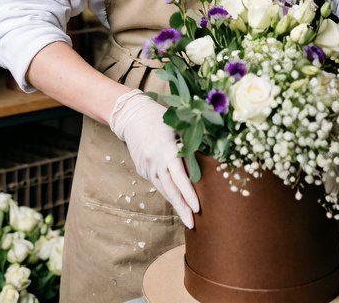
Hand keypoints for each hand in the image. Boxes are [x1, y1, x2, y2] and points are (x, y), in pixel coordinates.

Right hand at [109, 89, 199, 227]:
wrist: (131, 114)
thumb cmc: (159, 117)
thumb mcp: (177, 127)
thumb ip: (188, 146)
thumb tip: (207, 162)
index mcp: (165, 149)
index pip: (179, 177)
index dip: (188, 194)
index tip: (197, 208)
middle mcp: (154, 161)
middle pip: (170, 189)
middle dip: (182, 208)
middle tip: (192, 224)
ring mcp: (146, 166)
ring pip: (163, 188)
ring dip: (175, 202)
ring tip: (187, 217)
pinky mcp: (142, 168)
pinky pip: (157, 182)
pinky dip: (167, 191)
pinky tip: (177, 199)